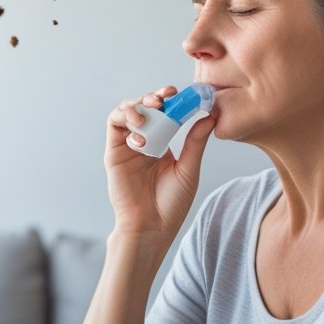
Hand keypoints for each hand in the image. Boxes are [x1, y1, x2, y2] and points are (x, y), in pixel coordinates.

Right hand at [104, 86, 215, 242]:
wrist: (151, 228)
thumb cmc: (170, 205)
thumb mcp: (188, 169)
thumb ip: (195, 142)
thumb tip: (210, 116)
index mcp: (162, 145)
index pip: (165, 114)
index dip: (172, 101)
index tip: (185, 95)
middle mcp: (143, 142)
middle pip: (144, 108)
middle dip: (154, 96)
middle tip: (167, 96)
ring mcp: (127, 146)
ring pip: (126, 111)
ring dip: (138, 103)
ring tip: (152, 108)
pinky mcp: (113, 152)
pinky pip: (114, 125)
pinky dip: (126, 118)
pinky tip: (141, 129)